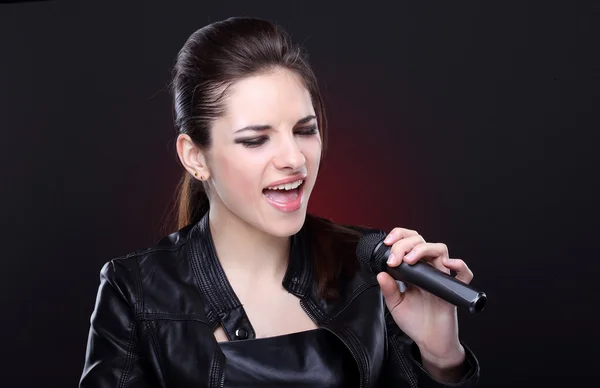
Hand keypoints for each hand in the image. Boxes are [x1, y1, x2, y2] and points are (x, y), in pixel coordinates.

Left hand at [377, 227, 473, 373]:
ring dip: (423, 249)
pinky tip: (447, 265)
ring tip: (410, 259)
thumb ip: (388, 289)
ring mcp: (441, 277)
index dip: (399, 237)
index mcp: (413, 270)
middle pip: (422, 241)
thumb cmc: (415, 322)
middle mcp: (428, 269)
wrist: (429, 340)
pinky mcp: (453, 289)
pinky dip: (459, 265)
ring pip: (440, 249)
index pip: (409, 242)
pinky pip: (464, 273)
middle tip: (396, 259)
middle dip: (405, 244)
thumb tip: (381, 274)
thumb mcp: (395, 305)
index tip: (388, 244)